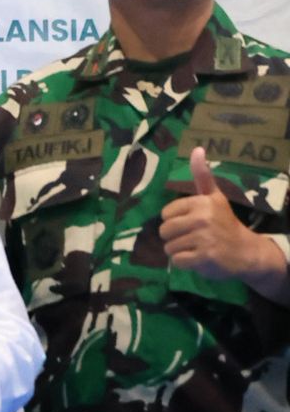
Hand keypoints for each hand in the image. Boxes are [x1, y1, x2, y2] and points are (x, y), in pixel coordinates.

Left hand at [161, 147, 285, 289]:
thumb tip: (197, 149)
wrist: (246, 252)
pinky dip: (184, 263)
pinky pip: (177, 261)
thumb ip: (202, 176)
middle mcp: (202, 218)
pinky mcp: (204, 257)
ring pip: (169, 247)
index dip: (174, 221)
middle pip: (164, 231)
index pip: (165, 214)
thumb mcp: (214, 197)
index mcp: (201, 203)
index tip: (191, 222)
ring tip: (196, 248)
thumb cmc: (224, 223)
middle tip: (192, 238)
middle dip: (174, 237)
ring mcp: (204, 238)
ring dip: (179, 251)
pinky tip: (198, 259)